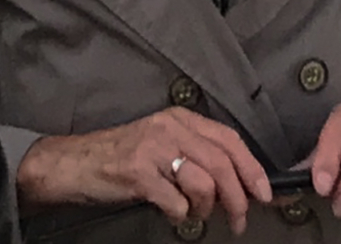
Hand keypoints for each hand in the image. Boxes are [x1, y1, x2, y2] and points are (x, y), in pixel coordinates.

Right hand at [18, 110, 272, 232]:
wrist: (76, 163)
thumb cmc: (123, 156)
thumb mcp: (163, 143)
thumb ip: (197, 153)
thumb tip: (240, 183)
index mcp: (179, 118)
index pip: (229, 140)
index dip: (252, 169)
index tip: (264, 194)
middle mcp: (168, 128)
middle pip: (221, 164)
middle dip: (237, 199)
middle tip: (238, 221)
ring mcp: (153, 149)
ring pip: (204, 185)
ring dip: (205, 209)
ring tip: (193, 213)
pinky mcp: (139, 173)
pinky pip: (178, 204)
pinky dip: (179, 216)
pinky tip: (168, 210)